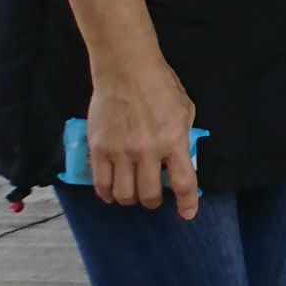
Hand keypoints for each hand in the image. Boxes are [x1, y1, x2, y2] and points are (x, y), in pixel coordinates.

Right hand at [86, 58, 198, 216]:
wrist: (126, 70)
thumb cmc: (160, 87)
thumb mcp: (185, 110)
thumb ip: (183, 137)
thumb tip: (180, 160)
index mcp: (174, 141)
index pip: (183, 182)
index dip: (186, 204)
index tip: (187, 215)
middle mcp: (147, 151)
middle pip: (149, 194)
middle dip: (153, 202)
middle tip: (153, 197)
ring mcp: (120, 151)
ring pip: (123, 194)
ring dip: (129, 199)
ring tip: (132, 193)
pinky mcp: (99, 148)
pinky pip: (100, 183)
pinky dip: (106, 193)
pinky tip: (110, 192)